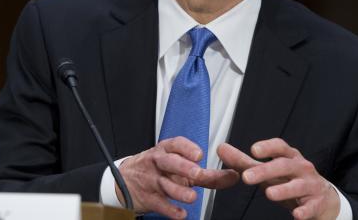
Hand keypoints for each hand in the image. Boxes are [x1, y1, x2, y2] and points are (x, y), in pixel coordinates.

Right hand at [118, 136, 239, 217]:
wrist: (124, 182)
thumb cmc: (158, 171)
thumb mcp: (179, 168)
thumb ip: (207, 174)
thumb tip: (233, 175)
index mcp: (166, 151)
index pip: (175, 144)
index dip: (187, 148)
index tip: (199, 154)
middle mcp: (158, 163)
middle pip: (169, 162)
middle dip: (183, 167)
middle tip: (197, 173)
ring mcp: (151, 180)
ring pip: (164, 184)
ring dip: (178, 191)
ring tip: (192, 197)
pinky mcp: (147, 198)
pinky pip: (159, 204)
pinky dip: (170, 210)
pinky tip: (180, 214)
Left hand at [217, 139, 339, 219]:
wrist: (322, 199)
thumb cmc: (291, 180)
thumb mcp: (269, 170)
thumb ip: (244, 161)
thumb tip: (221, 148)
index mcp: (289, 157)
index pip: (280, 147)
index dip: (267, 147)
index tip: (253, 150)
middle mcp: (302, 168)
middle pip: (284, 166)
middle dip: (266, 171)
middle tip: (247, 177)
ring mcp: (311, 185)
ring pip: (298, 186)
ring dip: (284, 190)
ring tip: (269, 194)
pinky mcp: (317, 203)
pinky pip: (311, 207)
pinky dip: (304, 211)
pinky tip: (296, 215)